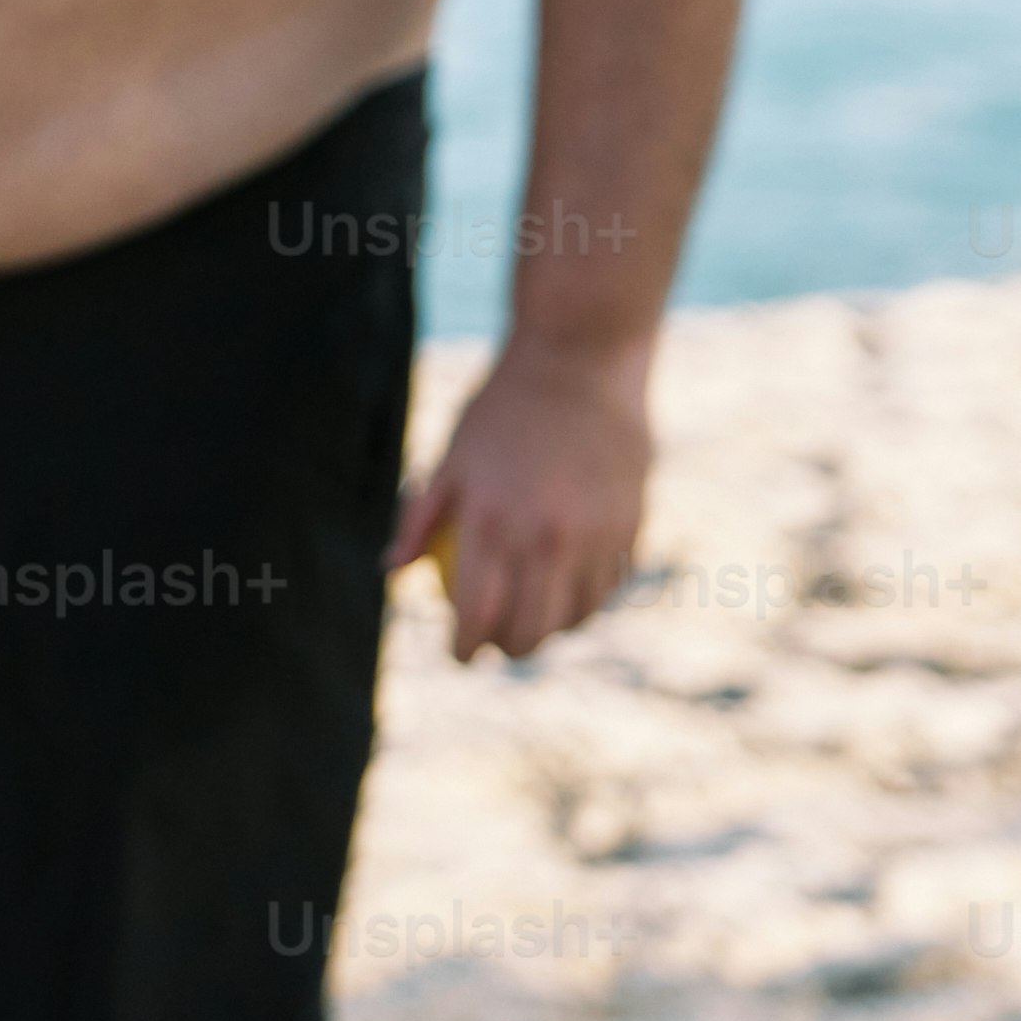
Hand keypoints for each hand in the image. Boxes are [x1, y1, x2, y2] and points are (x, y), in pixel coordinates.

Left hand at [391, 333, 654, 662]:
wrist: (580, 366)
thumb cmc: (501, 412)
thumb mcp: (449, 459)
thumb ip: (418, 521)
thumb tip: (390, 571)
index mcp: (490, 522)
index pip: (475, 613)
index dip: (464, 647)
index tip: (459, 654)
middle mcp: (544, 538)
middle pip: (529, 629)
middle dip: (507, 649)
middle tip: (495, 644)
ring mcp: (593, 537)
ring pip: (575, 617)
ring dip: (551, 631)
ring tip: (532, 623)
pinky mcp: (629, 529)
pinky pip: (608, 589)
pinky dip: (587, 602)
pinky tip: (569, 596)